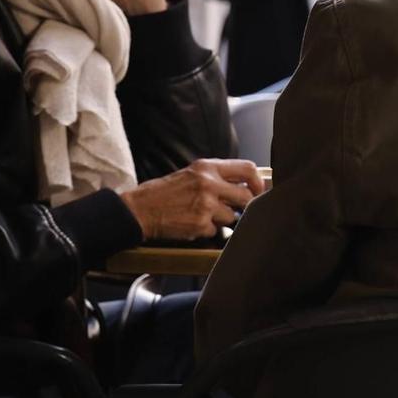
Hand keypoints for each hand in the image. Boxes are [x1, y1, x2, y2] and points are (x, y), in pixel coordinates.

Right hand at [118, 159, 265, 240]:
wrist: (139, 209)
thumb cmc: (164, 192)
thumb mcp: (192, 173)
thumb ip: (217, 176)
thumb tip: (245, 184)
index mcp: (207, 167)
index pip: (248, 169)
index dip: (258, 182)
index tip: (257, 190)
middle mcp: (209, 184)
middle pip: (246, 196)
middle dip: (243, 205)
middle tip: (234, 208)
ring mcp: (205, 205)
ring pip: (231, 216)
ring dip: (221, 219)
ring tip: (202, 214)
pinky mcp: (200, 224)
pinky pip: (215, 230)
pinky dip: (206, 230)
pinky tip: (191, 223)